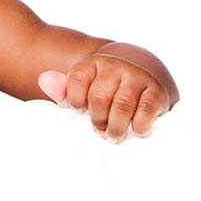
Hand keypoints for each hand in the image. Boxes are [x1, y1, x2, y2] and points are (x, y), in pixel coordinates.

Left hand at [37, 54, 171, 142]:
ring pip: (121, 106)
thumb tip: (43, 79)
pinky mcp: (156, 92)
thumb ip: (61, 88)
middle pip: (99, 98)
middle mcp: (115, 66)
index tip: (81, 110)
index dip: (76, 101)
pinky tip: (137, 130)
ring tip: (113, 136)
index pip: (78, 80)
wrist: (143, 76)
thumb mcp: (81, 88)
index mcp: (93, 63)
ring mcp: (137, 77)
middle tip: (99, 131)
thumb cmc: (106, 89)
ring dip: (115, 127)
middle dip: (97, 120)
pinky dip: (139, 125)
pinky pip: (146, 110)